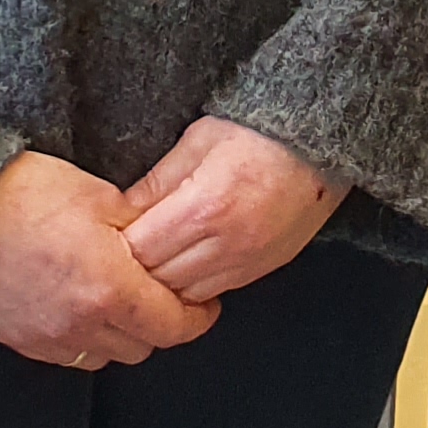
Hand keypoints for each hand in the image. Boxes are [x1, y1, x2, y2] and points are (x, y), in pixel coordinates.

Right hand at [0, 152, 215, 368]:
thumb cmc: (29, 189)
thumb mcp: (104, 198)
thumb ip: (143, 232)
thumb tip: (167, 246)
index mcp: (109, 291)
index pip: (173, 327)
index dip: (197, 318)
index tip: (204, 306)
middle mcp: (77, 325)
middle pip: (141, 347)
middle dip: (159, 325)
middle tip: (161, 296)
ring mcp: (41, 337)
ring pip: (102, 356)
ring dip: (118, 335)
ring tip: (118, 301)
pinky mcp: (12, 337)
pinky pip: (62, 353)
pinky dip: (80, 337)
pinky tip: (78, 304)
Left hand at [124, 115, 349, 307]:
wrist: (323, 141)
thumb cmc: (258, 131)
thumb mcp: (198, 140)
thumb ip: (156, 181)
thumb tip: (118, 214)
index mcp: (204, 206)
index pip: (138, 249)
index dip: (114, 246)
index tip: (104, 234)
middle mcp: (227, 243)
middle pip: (157, 280)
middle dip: (132, 268)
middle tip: (117, 251)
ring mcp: (248, 261)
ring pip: (184, 296)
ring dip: (162, 282)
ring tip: (149, 258)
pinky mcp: (264, 269)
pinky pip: (213, 292)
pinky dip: (191, 284)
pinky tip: (182, 263)